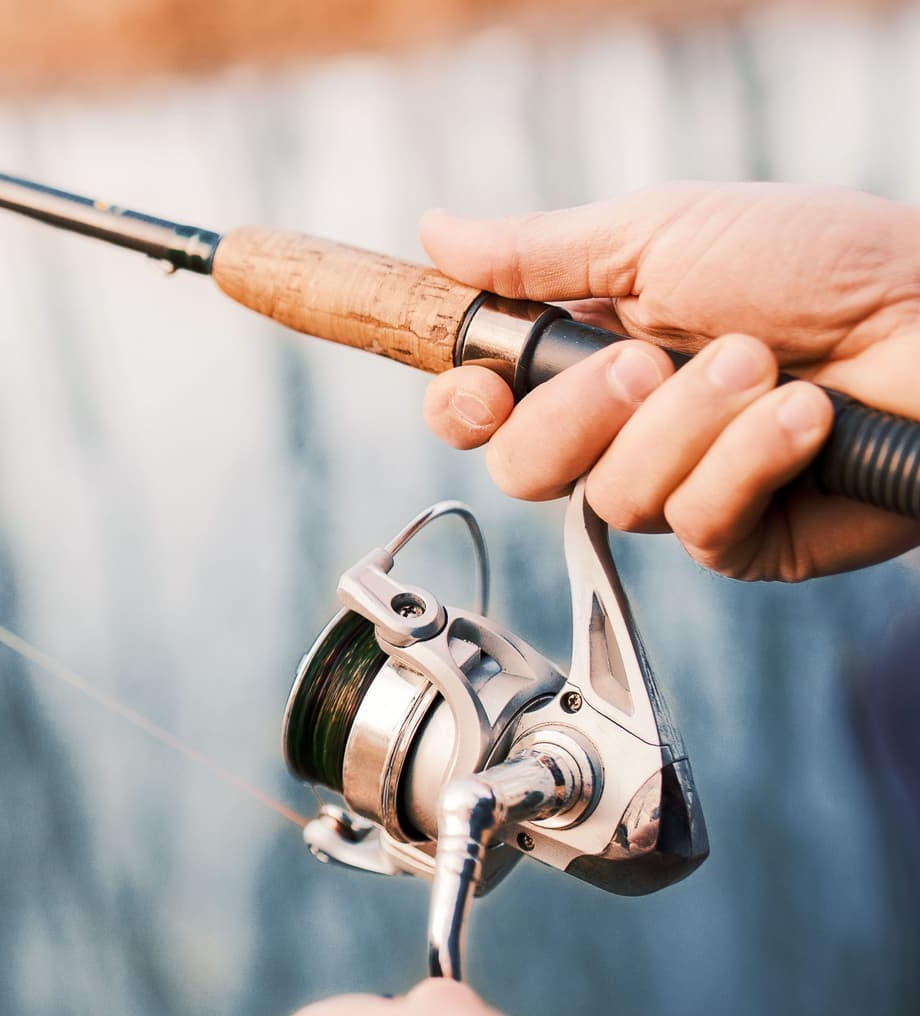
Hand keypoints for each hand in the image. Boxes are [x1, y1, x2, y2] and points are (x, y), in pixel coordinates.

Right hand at [419, 182, 919, 581]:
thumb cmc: (824, 258)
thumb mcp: (659, 234)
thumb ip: (538, 252)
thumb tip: (437, 232)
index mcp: (591, 348)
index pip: (483, 408)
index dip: (466, 409)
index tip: (485, 391)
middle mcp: (627, 423)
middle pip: (526, 467)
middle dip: (582, 414)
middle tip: (650, 360)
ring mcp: (683, 483)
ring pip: (615, 496)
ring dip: (693, 423)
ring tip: (767, 367)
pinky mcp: (745, 536)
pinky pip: (696, 526)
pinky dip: (749, 464)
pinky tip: (804, 419)